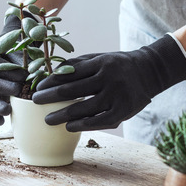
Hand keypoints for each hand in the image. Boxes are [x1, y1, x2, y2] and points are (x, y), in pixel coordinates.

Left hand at [32, 35, 185, 131]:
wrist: (149, 71)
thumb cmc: (117, 65)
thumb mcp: (99, 58)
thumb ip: (78, 65)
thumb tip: (51, 74)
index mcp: (101, 62)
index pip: (69, 73)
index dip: (51, 81)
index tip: (37, 88)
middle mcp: (109, 78)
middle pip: (72, 91)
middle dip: (50, 97)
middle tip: (35, 103)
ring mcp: (117, 96)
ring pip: (83, 109)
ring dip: (62, 115)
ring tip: (48, 119)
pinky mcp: (124, 111)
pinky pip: (99, 121)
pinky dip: (82, 125)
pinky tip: (69, 127)